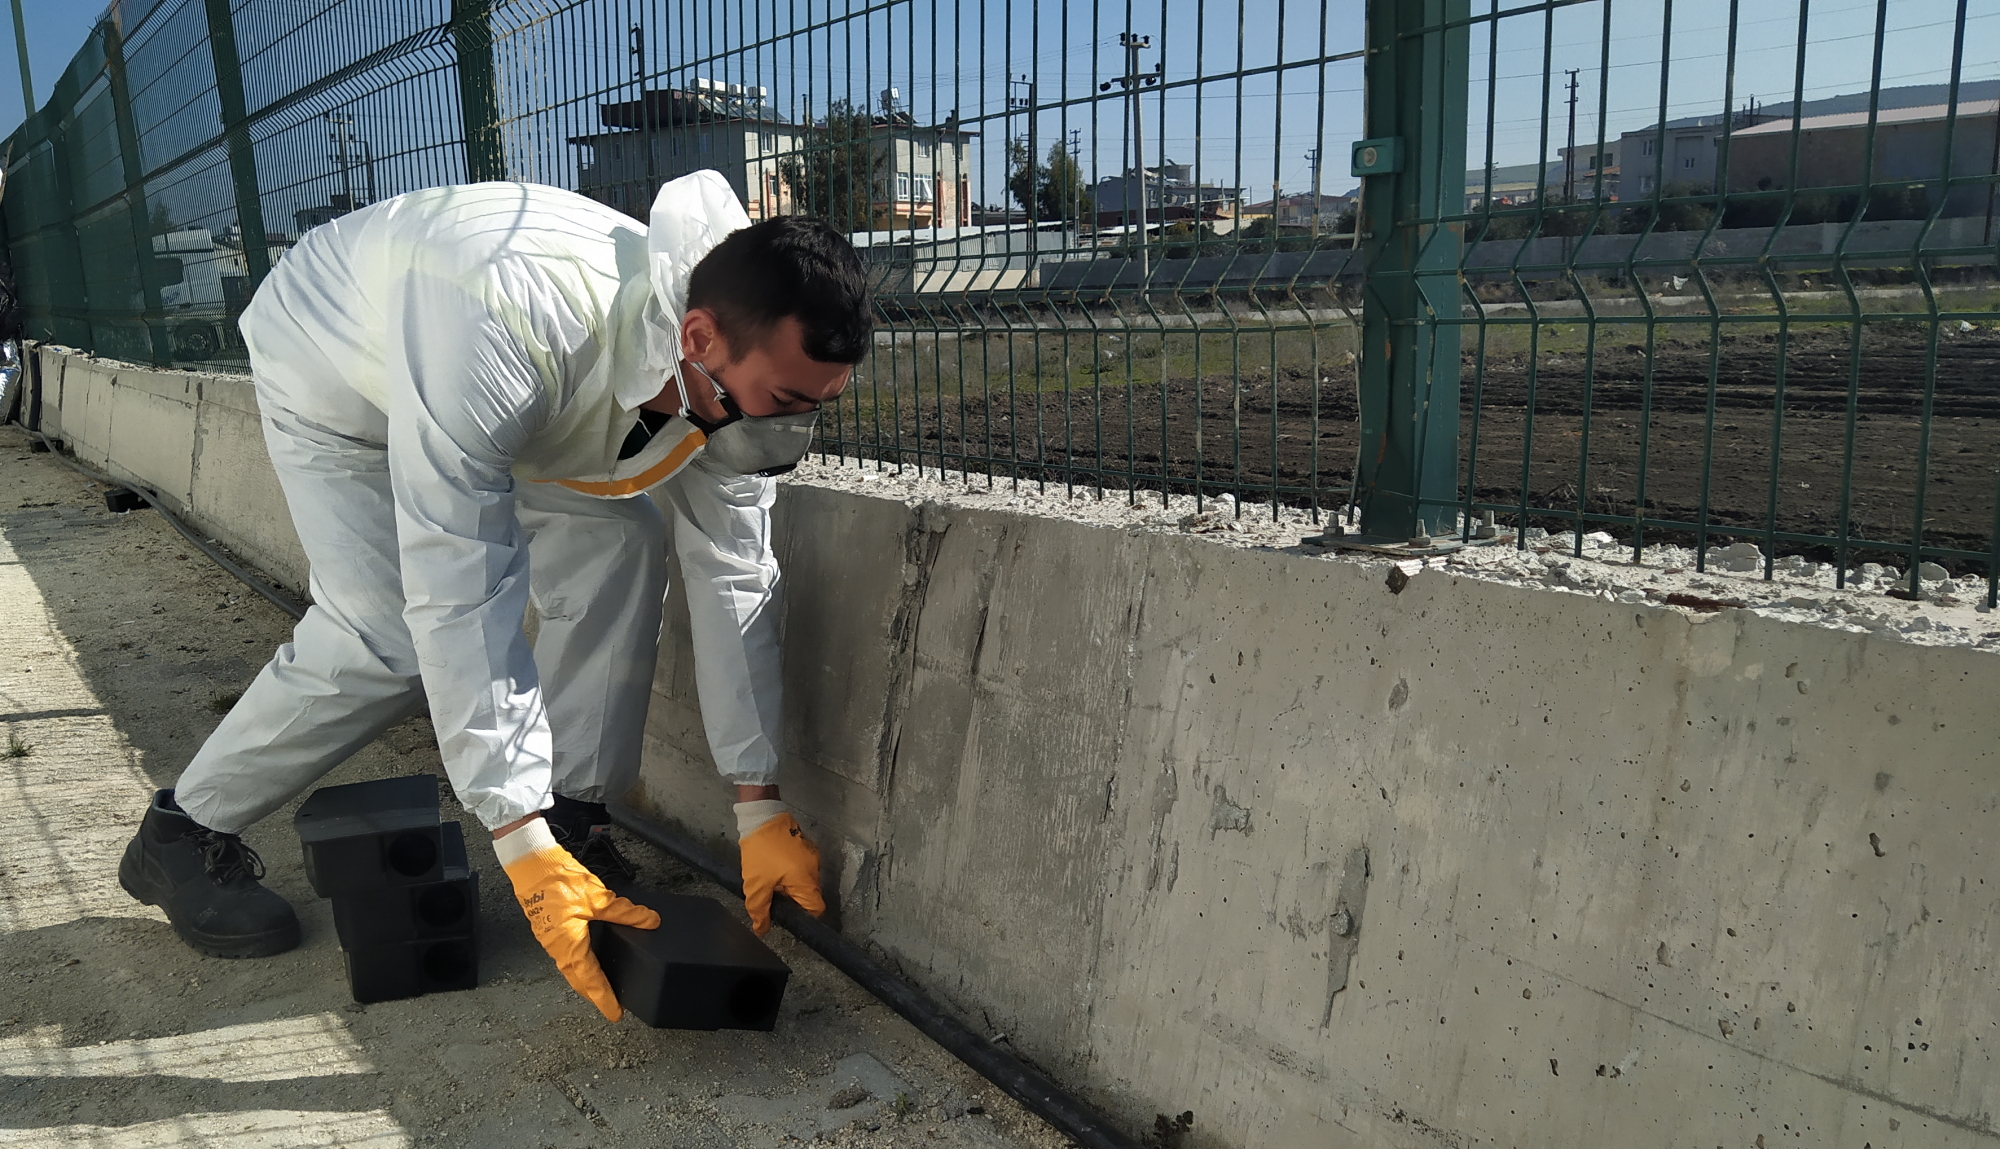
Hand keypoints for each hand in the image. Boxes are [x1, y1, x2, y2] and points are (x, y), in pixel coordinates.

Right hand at [494, 817, 659, 1020]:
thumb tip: (650, 921)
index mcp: (569, 944)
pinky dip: (577, 964)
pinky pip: (565, 955)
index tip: (615, 1013)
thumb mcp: (598, 897)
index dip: (605, 998)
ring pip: (570, 969)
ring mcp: (550, 940)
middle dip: (594, 994)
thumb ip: (626, 912)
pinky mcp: (548, 929)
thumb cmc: (557, 879)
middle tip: (610, 1005)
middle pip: (578, 980)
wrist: (531, 863)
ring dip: (585, 980)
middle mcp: (557, 948)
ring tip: (600, 987)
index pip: (591, 980)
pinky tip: (585, 959)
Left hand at [736, 800, 824, 935]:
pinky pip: (802, 867)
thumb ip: (760, 910)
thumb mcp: (755, 884)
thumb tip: (762, 930)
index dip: (803, 917)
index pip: (816, 909)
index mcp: (806, 879)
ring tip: (772, 879)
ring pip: (805, 881)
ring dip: (791, 885)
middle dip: (793, 900)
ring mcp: (812, 855)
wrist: (761, 815)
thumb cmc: (760, 851)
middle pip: (810, 895)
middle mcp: (815, 868)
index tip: (787, 915)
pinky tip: (775, 867)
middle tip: (773, 897)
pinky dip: (791, 872)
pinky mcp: (806, 846)